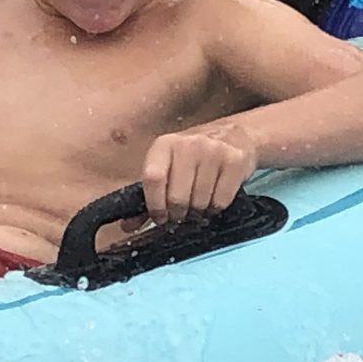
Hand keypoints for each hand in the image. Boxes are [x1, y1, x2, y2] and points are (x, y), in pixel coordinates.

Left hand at [142, 124, 257, 224]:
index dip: (155, 204)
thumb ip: (149, 194)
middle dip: (178, 214)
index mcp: (165, 144)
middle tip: (181, 215)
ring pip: (200, 202)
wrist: (235, 135)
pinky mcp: (235, 161)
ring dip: (198, 213)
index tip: (160, 218)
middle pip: (177, 197)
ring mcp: (213, 151)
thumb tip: (127, 226)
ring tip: (198, 206)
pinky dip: (215, 209)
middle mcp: (188, 144)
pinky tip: (213, 200)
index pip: (153, 178)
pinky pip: (221, 201)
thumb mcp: (169, 165)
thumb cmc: (194, 156)